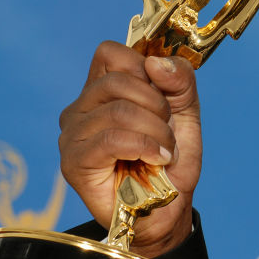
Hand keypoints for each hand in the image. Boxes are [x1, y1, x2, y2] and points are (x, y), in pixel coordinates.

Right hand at [59, 41, 201, 257]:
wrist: (169, 206)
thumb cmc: (171, 157)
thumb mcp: (186, 110)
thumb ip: (180, 80)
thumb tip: (155, 62)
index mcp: (103, 89)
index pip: (110, 52)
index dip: (143, 67)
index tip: (164, 94)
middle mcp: (81, 107)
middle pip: (118, 79)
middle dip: (157, 104)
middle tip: (168, 129)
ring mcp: (72, 134)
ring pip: (118, 110)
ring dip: (156, 131)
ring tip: (164, 150)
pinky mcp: (73, 162)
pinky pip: (111, 139)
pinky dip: (144, 146)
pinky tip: (155, 159)